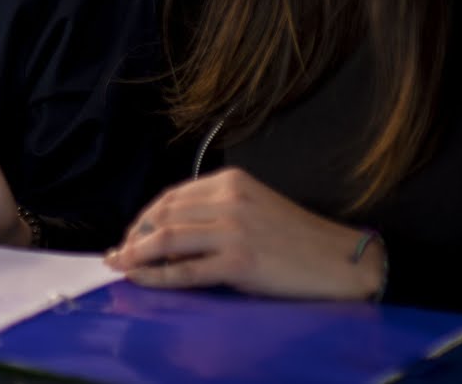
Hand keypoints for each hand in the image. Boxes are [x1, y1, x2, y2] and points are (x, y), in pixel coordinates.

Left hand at [105, 167, 385, 299]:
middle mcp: (229, 200)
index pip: (172, 196)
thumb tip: (170, 232)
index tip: (132, 233)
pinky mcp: (239, 261)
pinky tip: (143, 279)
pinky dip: (158, 276)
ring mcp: (233, 230)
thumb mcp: (254, 209)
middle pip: (164, 215)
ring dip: (137, 254)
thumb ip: (216, 212)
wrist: (341, 262)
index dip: (145, 216)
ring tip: (120, 266)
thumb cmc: (298, 240)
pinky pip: (186, 270)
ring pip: (167, 240)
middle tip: (119, 253)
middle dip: (135, 235)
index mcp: (231, 182)